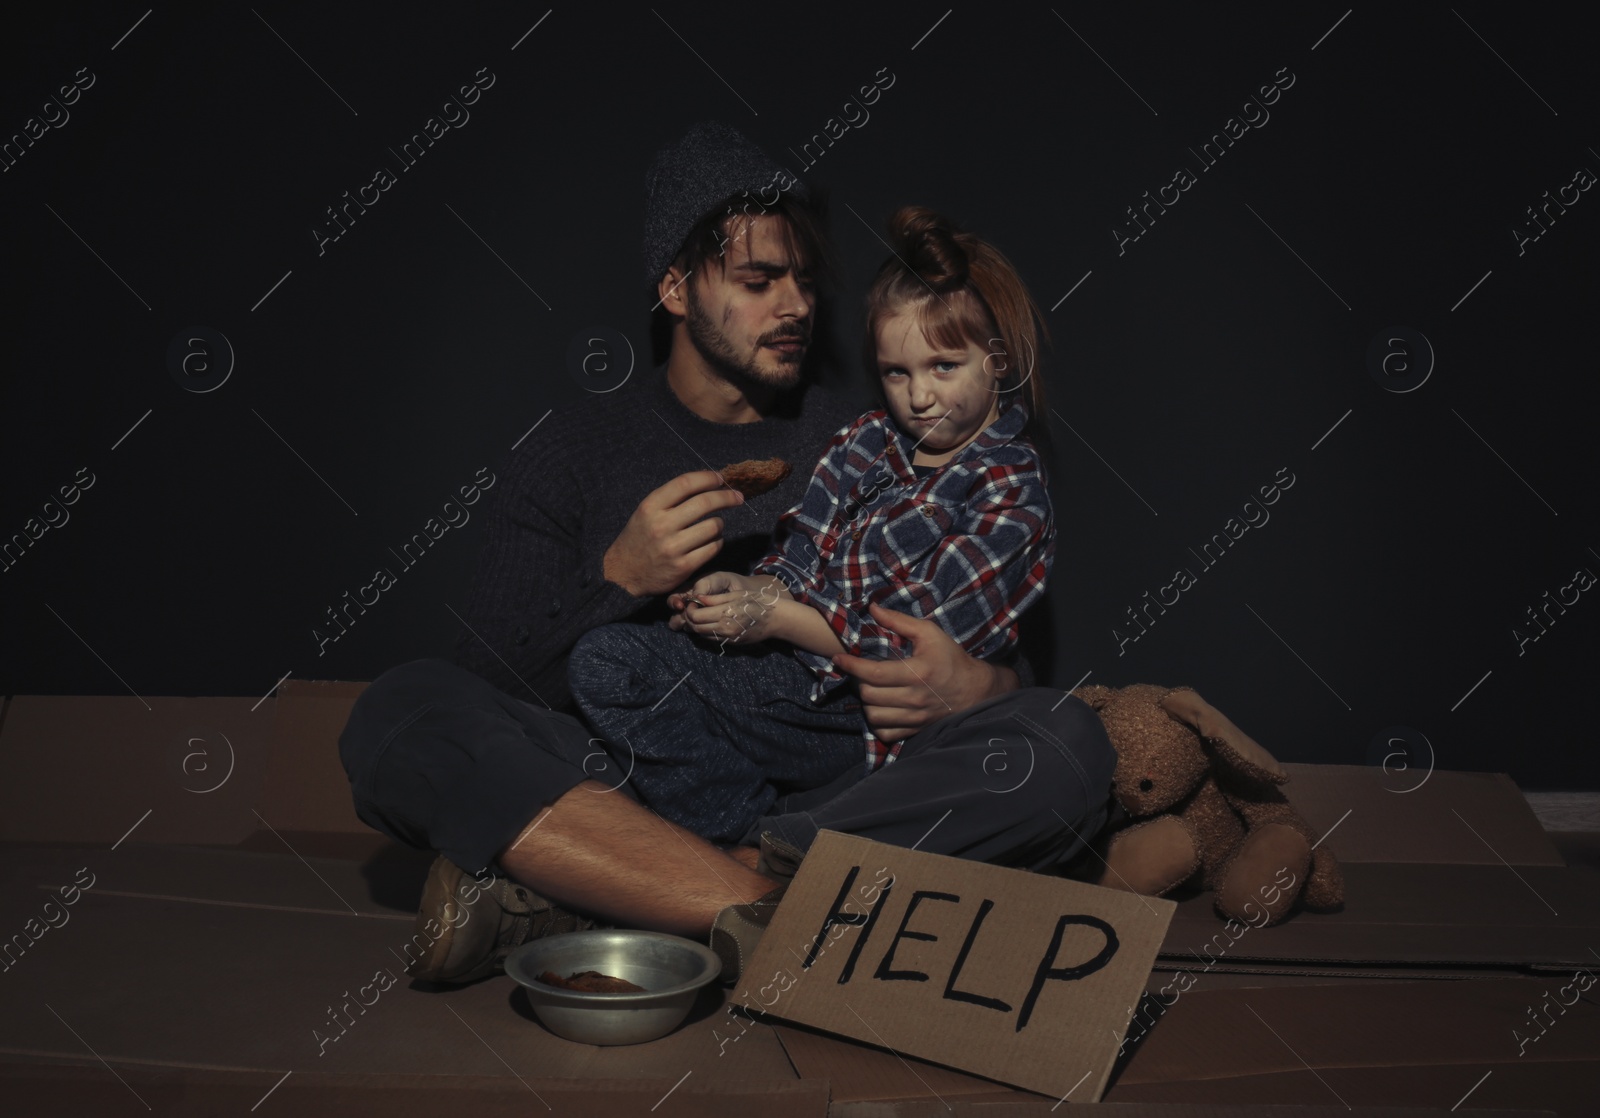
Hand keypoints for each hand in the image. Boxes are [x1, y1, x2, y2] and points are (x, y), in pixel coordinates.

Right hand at [603, 471, 743, 597]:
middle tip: (737, 497)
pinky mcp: (683, 566)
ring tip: (714, 525)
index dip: (707, 478)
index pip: (685, 483)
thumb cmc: (640, 538)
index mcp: (651, 507)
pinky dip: (717, 541)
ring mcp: (673, 547)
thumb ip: (672, 499)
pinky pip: (713, 547)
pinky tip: (710, 541)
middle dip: (726, 497)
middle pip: (705, 502)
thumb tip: (708, 484)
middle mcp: (662, 525)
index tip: (720, 478)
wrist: (624, 573)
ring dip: (719, 523)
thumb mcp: (647, 512)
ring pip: (713, 526)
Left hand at [669, 575, 788, 645]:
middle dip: (690, 618)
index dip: (689, 609)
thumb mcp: (736, 594)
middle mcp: (725, 628)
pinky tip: (711, 622)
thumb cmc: (758, 601)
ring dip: (697, 626)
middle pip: (695, 627)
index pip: (695, 616)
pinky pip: (712, 639)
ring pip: (702, 635)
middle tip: (693, 609)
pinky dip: (706, 632)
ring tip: (701, 615)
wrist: (776, 619)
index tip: (692, 602)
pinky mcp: (732, 643)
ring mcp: (728, 638)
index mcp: (725, 613)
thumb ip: (714, 598)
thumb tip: (697, 598)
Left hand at [832, 602, 1016, 742]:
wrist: (976, 690)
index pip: (873, 673)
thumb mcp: (929, 633)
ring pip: (873, 716)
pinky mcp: (915, 730)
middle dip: (857, 681)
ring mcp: (915, 718)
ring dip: (865, 702)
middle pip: (869, 695)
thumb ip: (899, 621)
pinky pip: (884, 733)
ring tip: (869, 688)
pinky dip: (875, 722)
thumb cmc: (951, 658)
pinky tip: (879, 707)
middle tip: (859, 671)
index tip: (838, 658)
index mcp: (917, 673)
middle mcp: (914, 698)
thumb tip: (873, 608)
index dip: (851, 665)